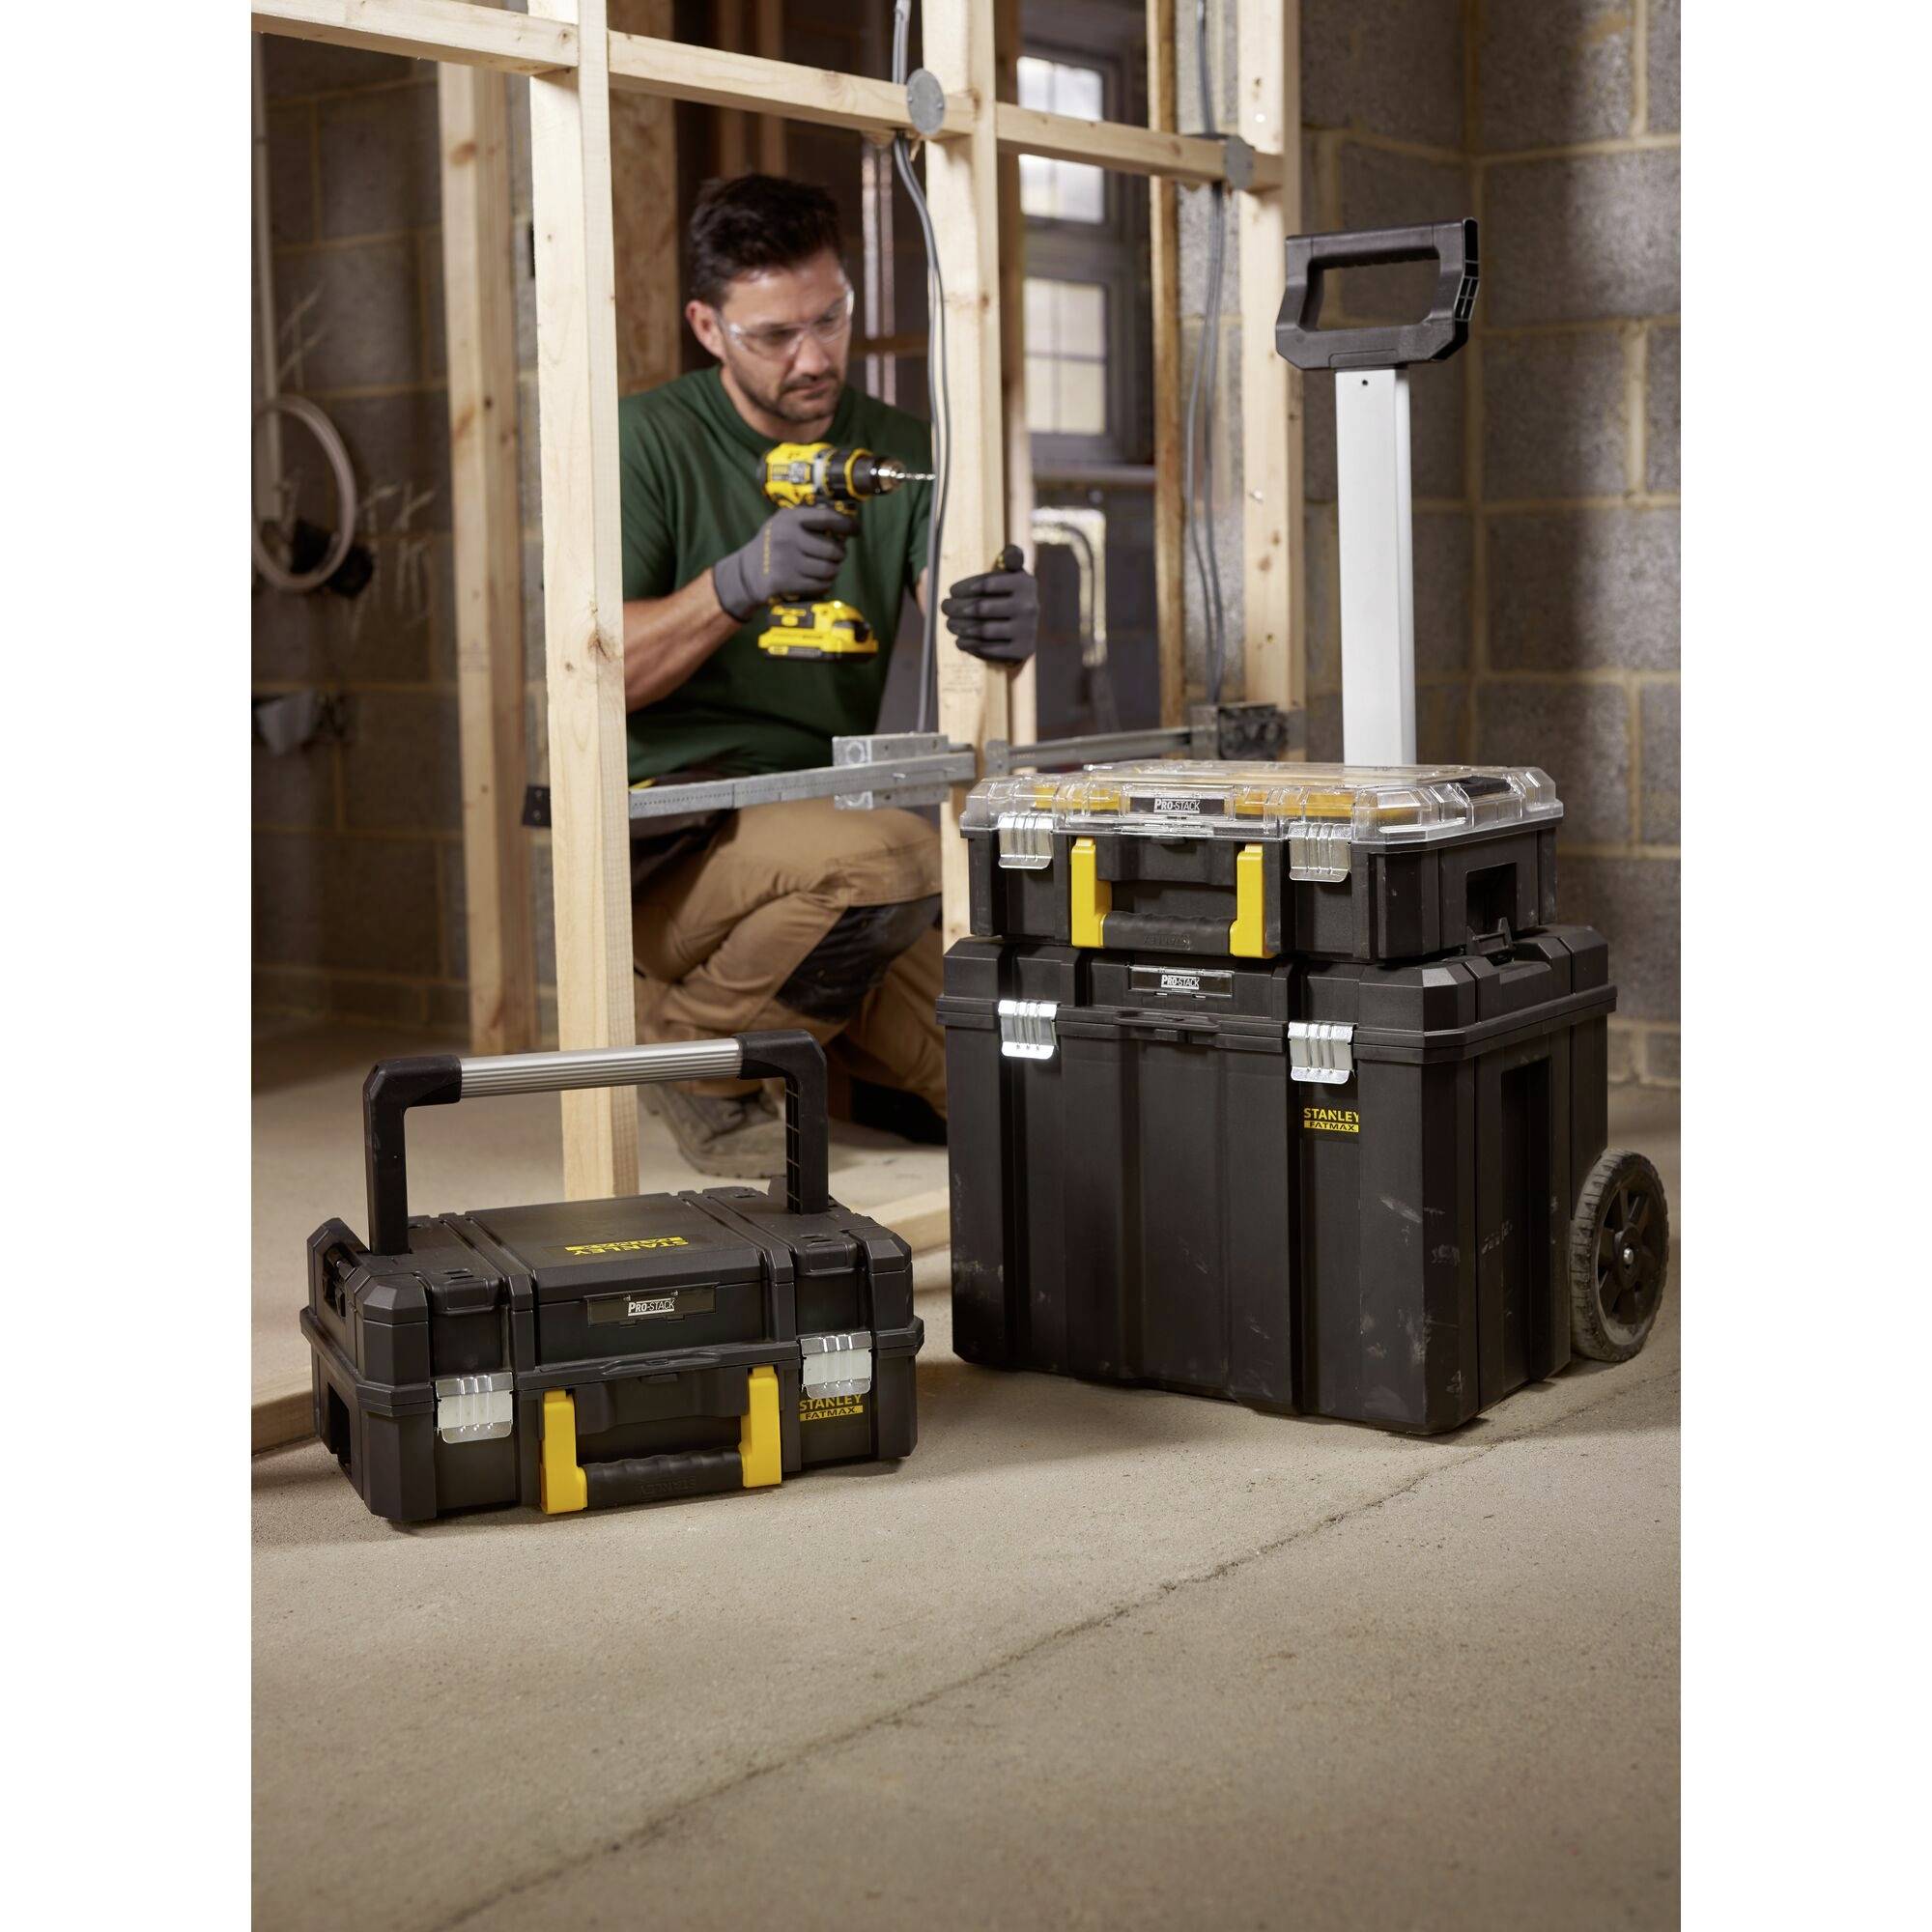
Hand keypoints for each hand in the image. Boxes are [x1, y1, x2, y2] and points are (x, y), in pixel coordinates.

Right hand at [711, 504, 853, 620]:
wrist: (747, 571)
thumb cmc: (775, 544)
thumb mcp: (785, 523)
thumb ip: (810, 519)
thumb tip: (846, 524)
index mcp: (790, 519)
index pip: (828, 518)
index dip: (847, 525)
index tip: (855, 530)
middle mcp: (787, 538)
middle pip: (832, 549)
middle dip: (839, 554)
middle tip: (837, 555)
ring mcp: (786, 561)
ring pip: (829, 570)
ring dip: (833, 570)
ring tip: (828, 568)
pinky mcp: (785, 582)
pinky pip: (820, 585)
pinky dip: (824, 584)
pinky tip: (818, 580)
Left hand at [941, 546, 1038, 665]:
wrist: (1024, 629)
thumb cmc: (1008, 595)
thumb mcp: (1012, 573)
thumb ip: (1011, 557)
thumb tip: (1010, 556)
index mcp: (1025, 582)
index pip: (987, 583)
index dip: (966, 588)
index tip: (952, 591)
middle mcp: (1029, 605)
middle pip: (981, 608)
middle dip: (956, 608)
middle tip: (944, 608)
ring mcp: (1027, 629)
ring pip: (983, 630)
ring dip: (960, 628)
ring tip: (949, 624)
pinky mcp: (1022, 650)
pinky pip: (989, 648)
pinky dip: (970, 645)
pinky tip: (960, 641)